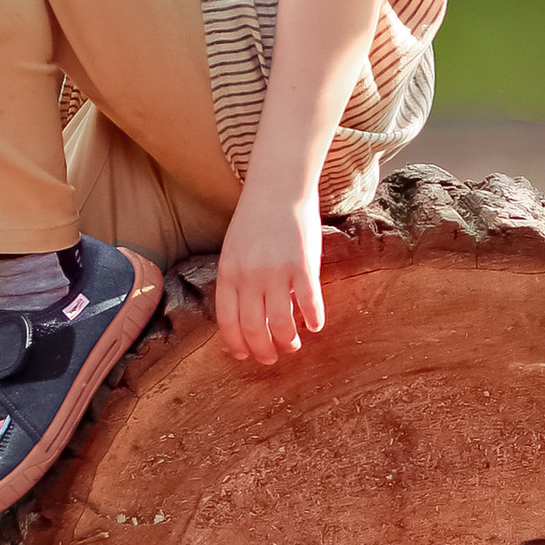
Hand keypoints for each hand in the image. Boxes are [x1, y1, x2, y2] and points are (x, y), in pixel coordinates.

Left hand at [214, 187, 326, 369]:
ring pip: (280, 323)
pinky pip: (309, 303)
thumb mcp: (234, 250)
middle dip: (263, 350)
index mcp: (228, 273)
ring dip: (287, 341)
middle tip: (272, 358)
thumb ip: (237, 280)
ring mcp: (276, 272)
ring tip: (293, 345)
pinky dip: (314, 319)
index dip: (236, 344)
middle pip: (253, 328)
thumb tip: (243, 314)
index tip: (244, 356)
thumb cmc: (255, 219)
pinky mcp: (302, 265)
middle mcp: (249, 276)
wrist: (278, 186)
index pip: (228, 321)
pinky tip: (316, 326)